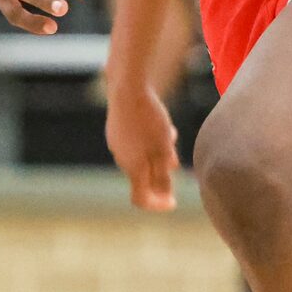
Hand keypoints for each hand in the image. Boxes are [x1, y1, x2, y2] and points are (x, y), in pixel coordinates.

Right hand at [105, 80, 178, 210]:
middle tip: (175, 161)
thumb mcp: (163, 149)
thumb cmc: (149, 119)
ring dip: (157, 155)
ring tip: (172, 138)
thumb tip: (166, 195)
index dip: (157, 205)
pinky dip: (149, 142)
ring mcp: (117, 142)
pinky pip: (135, 143)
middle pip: (142, 177)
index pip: (140, 199)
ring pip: (140, 157)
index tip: (173, 203)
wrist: (127, 87)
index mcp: (132, 168)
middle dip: (160, 176)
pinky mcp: (116, 128)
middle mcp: (121, 158)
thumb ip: (163, 174)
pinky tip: (162, 126)